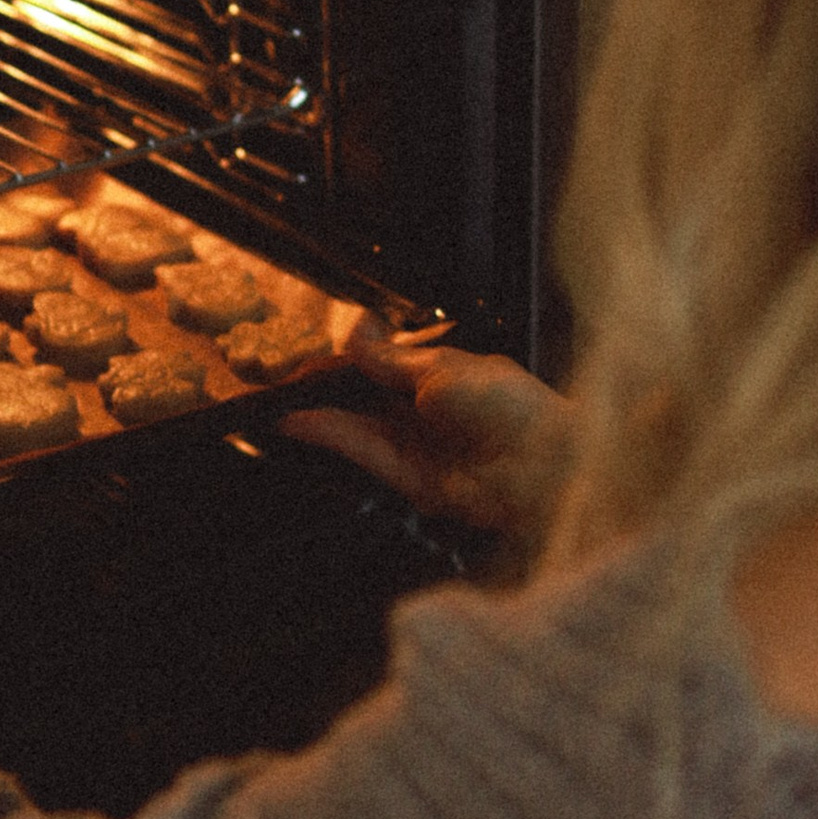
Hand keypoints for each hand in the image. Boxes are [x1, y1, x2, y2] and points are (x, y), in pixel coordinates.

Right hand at [281, 330, 572, 542]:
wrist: (542, 467)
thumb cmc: (507, 405)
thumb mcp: (443, 368)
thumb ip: (392, 360)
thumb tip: (355, 337)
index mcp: (448, 374)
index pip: (385, 364)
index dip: (346, 360)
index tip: (308, 354)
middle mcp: (430, 412)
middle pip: (366, 398)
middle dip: (325, 388)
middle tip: (279, 378)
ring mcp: (419, 448)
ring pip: (357, 426)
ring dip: (317, 413)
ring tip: (275, 400)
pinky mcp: (408, 481)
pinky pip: (362, 451)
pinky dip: (330, 436)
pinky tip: (297, 421)